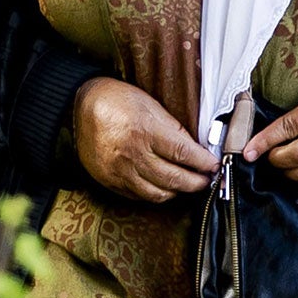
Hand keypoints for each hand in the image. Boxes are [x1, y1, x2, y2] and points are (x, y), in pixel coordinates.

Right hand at [72, 77, 218, 202]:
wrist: (82, 106)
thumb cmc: (120, 101)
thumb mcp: (152, 105)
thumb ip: (174, 129)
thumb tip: (197, 148)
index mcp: (146, 131)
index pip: (184, 154)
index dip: (204, 163)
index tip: (215, 165)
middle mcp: (132, 155)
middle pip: (173, 178)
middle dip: (197, 182)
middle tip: (207, 180)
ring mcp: (119, 171)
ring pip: (157, 193)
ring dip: (178, 192)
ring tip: (189, 185)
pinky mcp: (109, 181)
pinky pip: (138, 196)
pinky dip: (156, 195)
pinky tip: (165, 188)